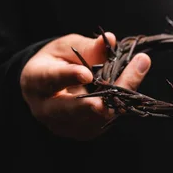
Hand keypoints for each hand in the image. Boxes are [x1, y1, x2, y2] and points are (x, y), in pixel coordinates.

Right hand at [21, 33, 151, 140]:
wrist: (50, 87)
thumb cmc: (57, 62)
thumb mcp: (67, 48)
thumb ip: (88, 47)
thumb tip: (112, 40)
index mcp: (36, 81)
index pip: (51, 80)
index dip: (68, 77)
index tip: (87, 74)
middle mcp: (46, 109)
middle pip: (71, 109)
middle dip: (92, 104)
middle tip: (113, 95)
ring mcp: (65, 125)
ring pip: (93, 118)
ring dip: (116, 101)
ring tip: (136, 75)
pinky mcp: (84, 132)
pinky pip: (105, 122)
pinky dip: (120, 107)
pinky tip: (133, 92)